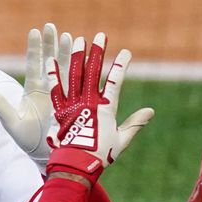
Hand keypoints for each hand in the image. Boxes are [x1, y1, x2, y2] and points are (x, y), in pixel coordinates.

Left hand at [0, 23, 73, 166]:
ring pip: (66, 69)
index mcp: (33, 91)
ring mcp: (62, 95)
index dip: (35, 48)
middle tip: (52, 25)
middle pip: (50, 61)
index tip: (35, 30)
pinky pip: (79, 84)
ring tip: (71, 36)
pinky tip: (87, 57)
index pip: (34, 64)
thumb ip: (0, 106)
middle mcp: (48, 89)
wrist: (45, 156)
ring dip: (69, 53)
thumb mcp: (12, 123)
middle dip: (51, 43)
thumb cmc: (28, 141)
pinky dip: (82, 70)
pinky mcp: (73, 102)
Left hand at [45, 33, 153, 177]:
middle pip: (93, 72)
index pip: (115, 82)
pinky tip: (51, 59)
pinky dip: (54, 74)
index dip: (121, 65)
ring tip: (79, 40)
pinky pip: (55, 90)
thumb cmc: (100, 155)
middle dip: (97, 53)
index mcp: (106, 109)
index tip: (126, 52)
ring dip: (77, 57)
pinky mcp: (59, 111)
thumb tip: (151, 111)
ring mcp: (73, 105)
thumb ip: (135, 123)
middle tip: (100, 35)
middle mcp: (88, 103)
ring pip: (75, 76)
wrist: (76, 166)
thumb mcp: (122, 140)